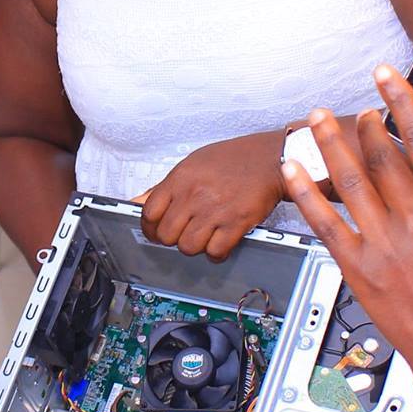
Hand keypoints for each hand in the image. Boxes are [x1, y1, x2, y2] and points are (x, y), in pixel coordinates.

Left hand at [138, 131, 287, 260]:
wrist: (270, 158)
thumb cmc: (234, 159)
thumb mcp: (193, 163)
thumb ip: (168, 185)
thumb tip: (142, 201)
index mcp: (181, 178)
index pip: (149, 212)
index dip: (149, 228)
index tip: (154, 232)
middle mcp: (195, 194)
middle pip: (166, 234)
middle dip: (172, 239)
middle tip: (182, 235)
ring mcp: (215, 210)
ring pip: (188, 247)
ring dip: (195, 247)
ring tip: (203, 237)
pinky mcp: (236, 222)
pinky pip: (215, 251)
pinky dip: (216, 253)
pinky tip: (219, 243)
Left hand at [280, 67, 412, 411]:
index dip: (401, 103)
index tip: (385, 77)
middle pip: (382, 155)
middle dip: (364, 125)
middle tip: (355, 111)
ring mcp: (385, 244)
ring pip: (350, 180)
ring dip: (329, 144)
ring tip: (317, 119)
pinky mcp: (360, 269)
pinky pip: (325, 222)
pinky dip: (305, 192)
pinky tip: (292, 169)